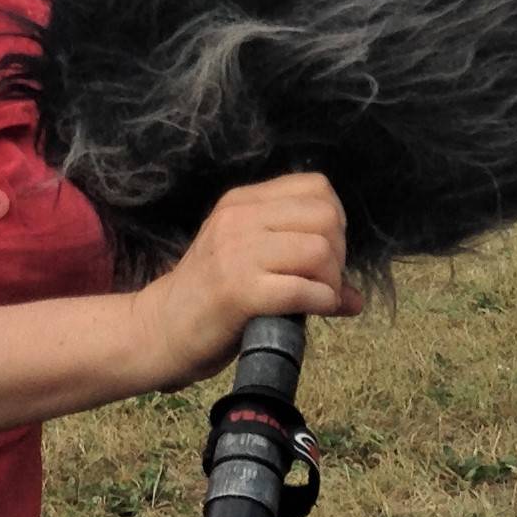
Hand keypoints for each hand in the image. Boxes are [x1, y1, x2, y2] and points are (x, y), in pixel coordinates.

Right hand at [130, 173, 360, 387]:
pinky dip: (322, 302)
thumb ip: (299, 264)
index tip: (324, 255)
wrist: (160, 330)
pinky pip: (303, 289)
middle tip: (324, 282)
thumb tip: (356, 298)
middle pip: (325, 216)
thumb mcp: (250, 263)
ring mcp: (237, 253)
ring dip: (331, 281)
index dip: (335, 221)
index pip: (316, 187)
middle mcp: (239, 218)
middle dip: (339, 254)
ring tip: (318, 299)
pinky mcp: (239, 291)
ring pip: (319, 250)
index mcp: (244, 202)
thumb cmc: (210, 298)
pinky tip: (313, 311)